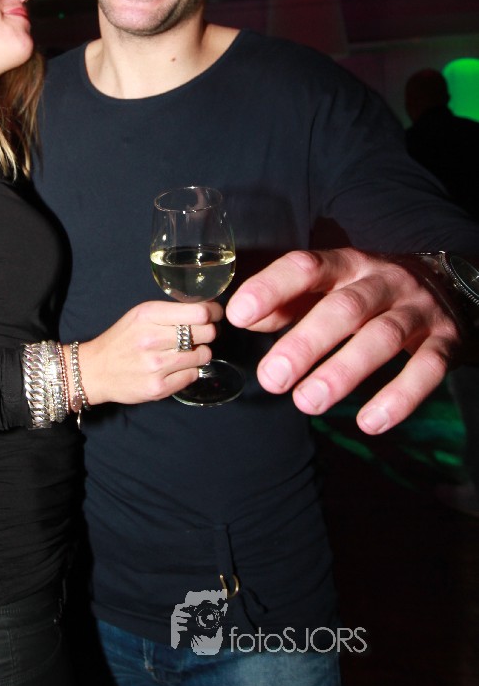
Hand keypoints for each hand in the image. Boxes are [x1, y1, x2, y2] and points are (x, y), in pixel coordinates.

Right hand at [79, 300, 220, 405]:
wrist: (96, 370)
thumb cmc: (122, 339)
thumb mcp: (140, 316)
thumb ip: (170, 312)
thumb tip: (208, 310)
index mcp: (148, 315)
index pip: (198, 312)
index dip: (212, 313)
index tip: (214, 314)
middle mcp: (152, 339)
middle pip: (206, 333)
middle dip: (207, 333)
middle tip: (199, 335)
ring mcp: (156, 365)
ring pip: (203, 355)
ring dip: (199, 354)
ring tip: (185, 353)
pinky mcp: (158, 388)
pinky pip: (193, 375)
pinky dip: (188, 371)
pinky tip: (175, 368)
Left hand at [226, 248, 459, 434]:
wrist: (446, 285)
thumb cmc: (367, 293)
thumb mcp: (327, 288)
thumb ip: (285, 303)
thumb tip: (245, 319)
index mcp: (346, 263)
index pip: (307, 266)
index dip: (272, 288)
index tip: (239, 315)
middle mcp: (382, 280)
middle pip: (345, 308)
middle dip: (306, 344)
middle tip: (272, 379)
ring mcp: (416, 310)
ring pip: (382, 337)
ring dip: (343, 373)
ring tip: (308, 402)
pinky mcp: (445, 341)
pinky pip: (426, 369)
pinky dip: (400, 397)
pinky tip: (370, 422)